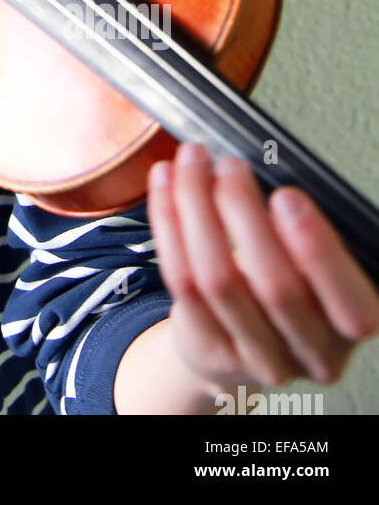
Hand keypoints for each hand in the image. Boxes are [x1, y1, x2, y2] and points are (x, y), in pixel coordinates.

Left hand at [147, 141, 378, 395]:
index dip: (319, 252)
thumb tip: (267, 161)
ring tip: (192, 163)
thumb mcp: (315, 262)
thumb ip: (304, 229)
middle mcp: (311, 351)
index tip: (287, 197)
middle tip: (230, 166)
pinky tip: (165, 182)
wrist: (246, 347)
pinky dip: (168, 220)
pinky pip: (179, 278)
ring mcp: (257, 355)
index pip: (350, 307)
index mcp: (349, 325)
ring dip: (197, 207)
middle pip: (274, 286)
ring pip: (216, 280)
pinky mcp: (208, 345)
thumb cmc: (292, 288)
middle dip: (244, 212)